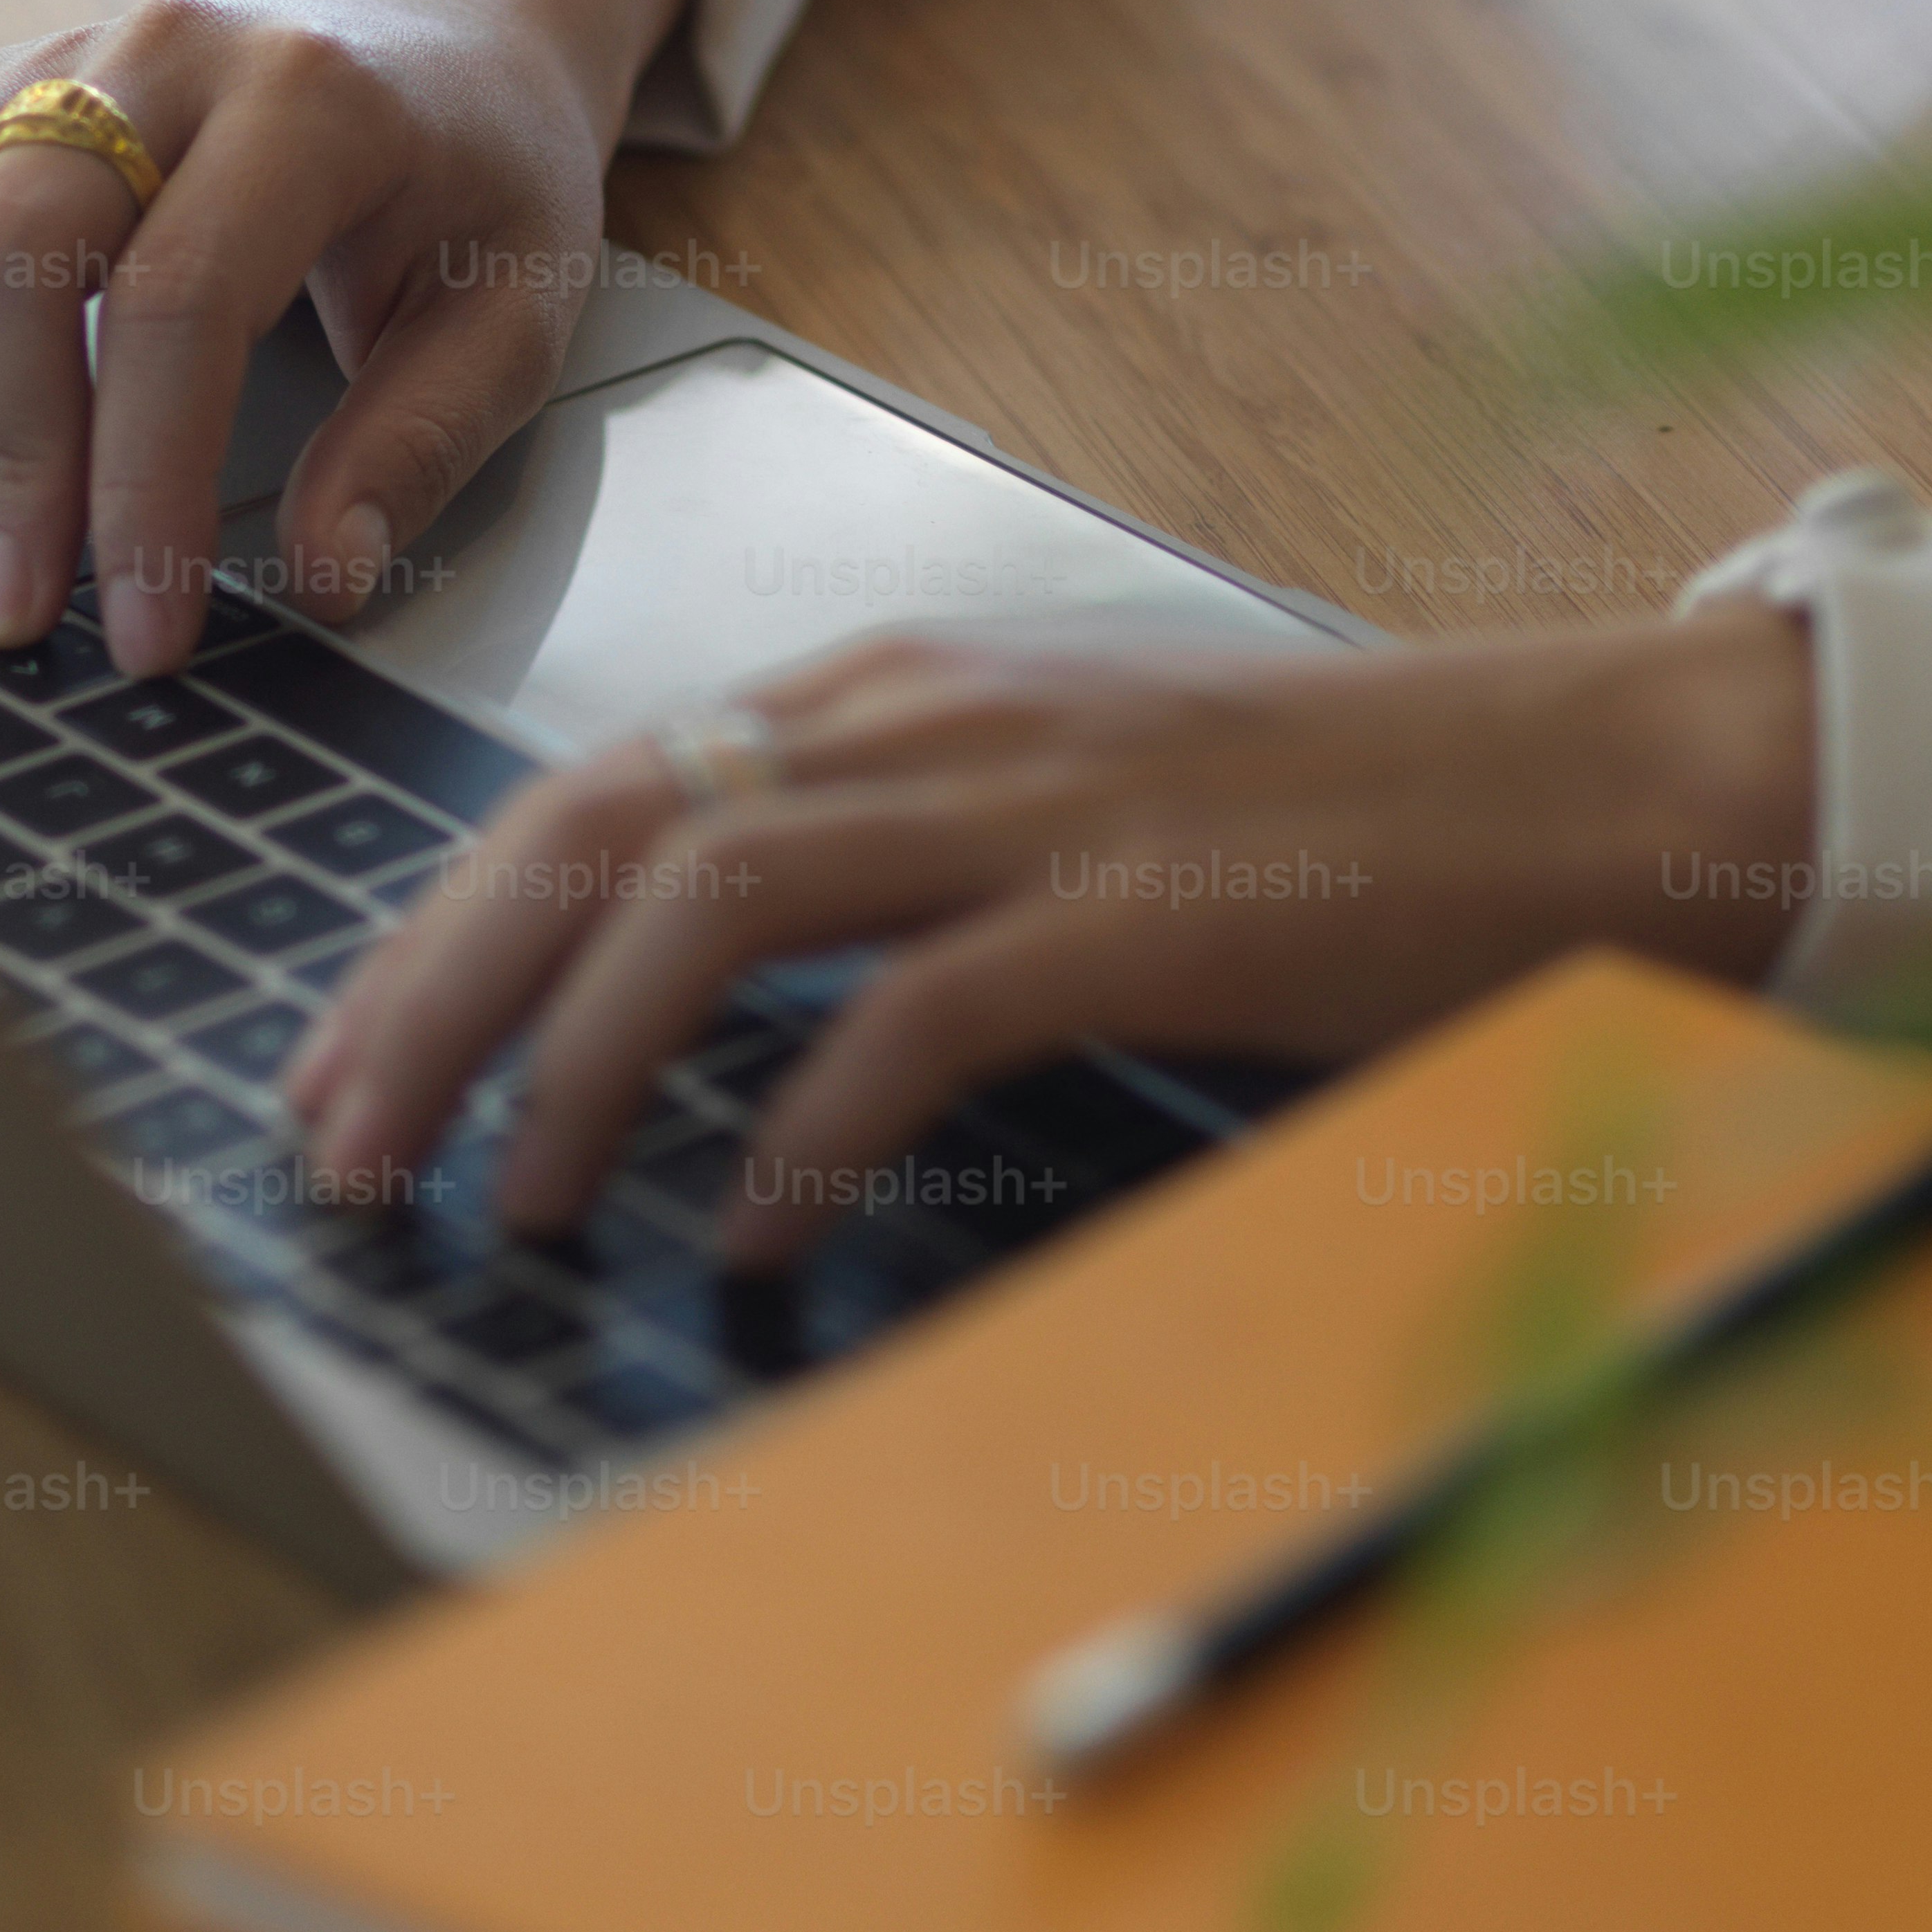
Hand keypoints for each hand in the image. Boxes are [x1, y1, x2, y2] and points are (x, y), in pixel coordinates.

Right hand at [0, 0, 694, 675]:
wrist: (441, 27)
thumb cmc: (477, 179)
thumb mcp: (515, 309)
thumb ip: (420, 444)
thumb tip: (320, 581)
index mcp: (308, 100)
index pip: (180, 305)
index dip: (144, 486)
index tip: (146, 634)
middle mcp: (157, 51)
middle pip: (6, 247)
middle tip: (11, 615)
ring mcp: (48, 51)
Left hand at [286, 608, 1822, 1258]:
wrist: (1591, 785)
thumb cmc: (1339, 829)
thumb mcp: (1070, 810)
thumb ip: (900, 864)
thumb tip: (713, 998)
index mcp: (905, 694)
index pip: (597, 790)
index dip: (441, 928)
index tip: (346, 1058)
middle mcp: (935, 721)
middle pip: (597, 830)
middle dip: (433, 991)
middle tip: (340, 1147)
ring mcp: (1037, 808)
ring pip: (707, 901)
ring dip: (571, 1062)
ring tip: (508, 1203)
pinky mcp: (1140, 912)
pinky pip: (908, 1021)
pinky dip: (797, 1134)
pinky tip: (750, 1238)